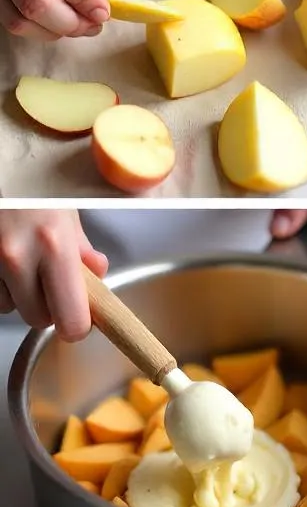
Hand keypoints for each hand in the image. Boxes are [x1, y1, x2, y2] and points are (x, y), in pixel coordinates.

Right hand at [0, 0, 118, 39]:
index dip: (88, 0)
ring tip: (76, 23)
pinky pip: (8, 20)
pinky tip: (51, 20)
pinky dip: (36, 28)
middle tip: (93, 24)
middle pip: (39, 3)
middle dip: (73, 23)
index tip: (105, 12)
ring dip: (55, 31)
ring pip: (21, 19)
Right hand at [0, 210, 107, 340]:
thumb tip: (97, 273)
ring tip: (21, 261)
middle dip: (48, 307)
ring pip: (8, 307)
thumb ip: (81, 248)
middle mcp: (17, 256)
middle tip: (50, 283)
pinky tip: (3, 258)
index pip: (71, 320)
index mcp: (53, 245)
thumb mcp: (64, 208)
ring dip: (18, 294)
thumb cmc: (24, 182)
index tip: (78, 318)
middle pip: (39, 319)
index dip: (76, 324)